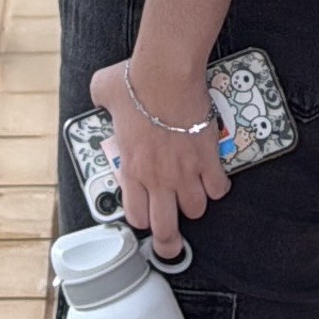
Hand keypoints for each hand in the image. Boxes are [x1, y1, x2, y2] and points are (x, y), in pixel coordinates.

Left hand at [91, 56, 230, 261]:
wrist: (166, 74)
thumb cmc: (136, 82)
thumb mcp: (104, 91)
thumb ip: (101, 99)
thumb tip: (100, 93)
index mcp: (131, 168)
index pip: (135, 214)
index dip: (142, 218)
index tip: (146, 212)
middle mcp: (157, 178)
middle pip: (165, 228)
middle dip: (169, 242)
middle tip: (172, 244)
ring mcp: (184, 172)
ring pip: (196, 210)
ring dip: (194, 205)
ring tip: (192, 196)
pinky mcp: (207, 159)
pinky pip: (218, 188)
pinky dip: (217, 187)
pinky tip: (213, 178)